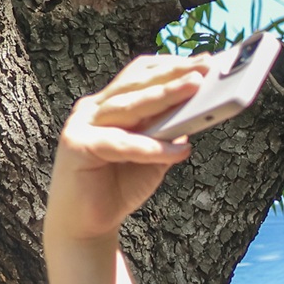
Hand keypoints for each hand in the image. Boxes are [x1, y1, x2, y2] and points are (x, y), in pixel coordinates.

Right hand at [45, 55, 207, 243]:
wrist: (88, 223)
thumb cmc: (121, 184)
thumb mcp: (154, 154)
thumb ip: (169, 131)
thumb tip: (201, 108)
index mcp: (110, 104)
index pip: (140, 74)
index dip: (170, 65)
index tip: (204, 60)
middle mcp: (94, 109)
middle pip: (137, 84)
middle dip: (173, 73)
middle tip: (205, 65)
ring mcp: (83, 125)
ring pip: (129, 106)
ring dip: (165, 95)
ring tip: (197, 87)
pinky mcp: (78, 148)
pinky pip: (122, 144)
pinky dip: (153, 147)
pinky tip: (181, 149)